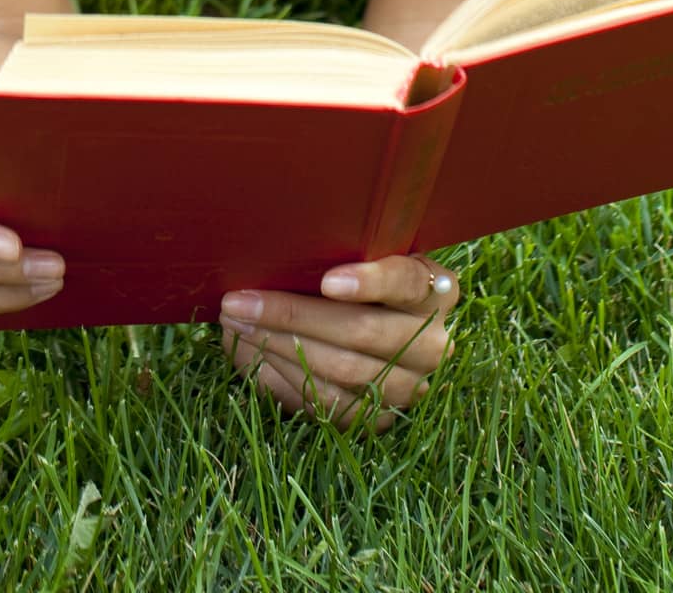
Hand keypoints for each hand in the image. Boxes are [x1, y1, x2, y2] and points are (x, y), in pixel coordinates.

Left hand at [217, 253, 459, 433]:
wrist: (384, 327)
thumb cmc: (362, 277)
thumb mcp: (366, 258)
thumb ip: (338, 253)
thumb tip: (270, 254)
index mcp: (436, 291)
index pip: (407, 282)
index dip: (370, 282)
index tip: (328, 281)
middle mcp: (433, 343)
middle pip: (364, 331)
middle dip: (294, 315)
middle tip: (241, 301)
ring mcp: (410, 387)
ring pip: (343, 372)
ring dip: (280, 347)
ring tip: (237, 325)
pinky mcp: (380, 419)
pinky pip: (328, 404)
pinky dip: (284, 379)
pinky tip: (252, 355)